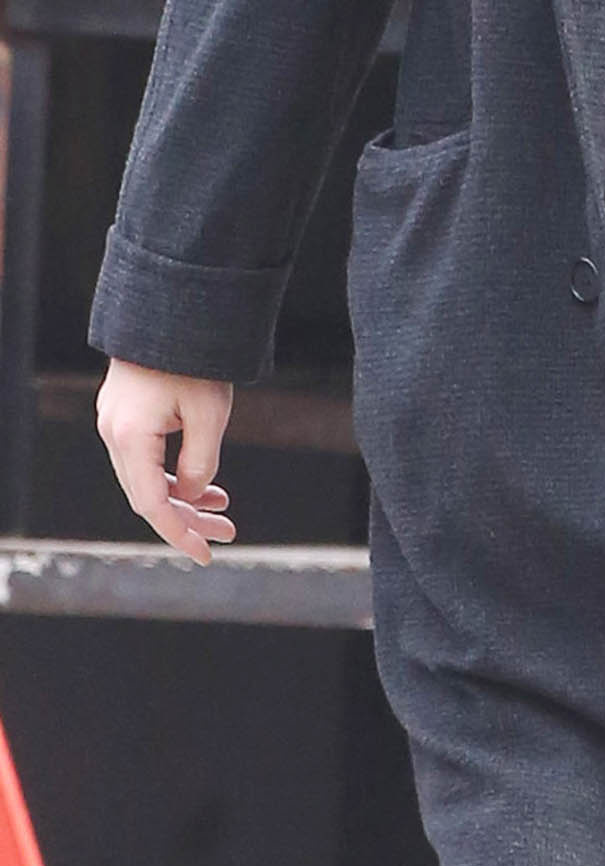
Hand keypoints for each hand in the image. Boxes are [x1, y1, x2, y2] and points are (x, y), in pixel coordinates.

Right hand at [95, 362, 235, 559]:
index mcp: (130, 437)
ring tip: (224, 511)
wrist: (170, 310)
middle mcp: (114, 434)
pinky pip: (146, 459)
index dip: (179, 534)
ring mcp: (115, 423)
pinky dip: (174, 475)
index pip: (151, 504)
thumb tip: (188, 498)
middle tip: (229, 533)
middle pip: (147, 496)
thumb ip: (200, 464)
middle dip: (188, 519)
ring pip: (146, 479)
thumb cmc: (194, 359)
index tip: (206, 555)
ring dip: (184, 499)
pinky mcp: (125, 415)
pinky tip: (206, 487)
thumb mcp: (210, 415)